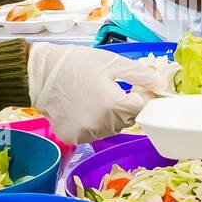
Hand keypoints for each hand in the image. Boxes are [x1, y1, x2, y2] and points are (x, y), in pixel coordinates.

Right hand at [27, 44, 162, 143]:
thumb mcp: (113, 63)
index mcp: (114, 106)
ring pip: (110, 128)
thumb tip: (162, 85)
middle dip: (123, 106)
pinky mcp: (73, 138)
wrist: (39, 73)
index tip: (132, 88)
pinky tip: (81, 108)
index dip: (140, 97)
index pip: (141, 108)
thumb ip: (141, 75)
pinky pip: (92, 133)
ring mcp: (86, 134)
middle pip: (126, 120)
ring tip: (93, 97)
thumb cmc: (77, 63)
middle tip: (108, 89)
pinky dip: (92, 123)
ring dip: (109, 117)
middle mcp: (102, 125)